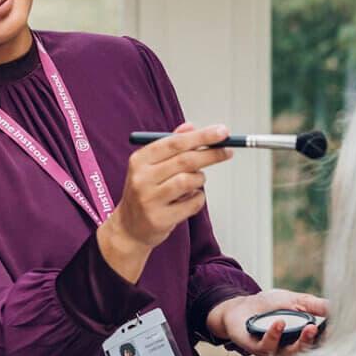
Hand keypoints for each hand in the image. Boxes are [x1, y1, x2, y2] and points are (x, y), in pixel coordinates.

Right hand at [97, 122, 232, 282]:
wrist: (129, 228)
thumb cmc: (145, 192)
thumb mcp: (150, 165)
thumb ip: (170, 145)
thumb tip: (191, 127)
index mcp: (139, 160)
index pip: (175, 142)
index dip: (201, 136)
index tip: (222, 132)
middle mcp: (142, 178)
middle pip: (185, 160)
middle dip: (211, 154)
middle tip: (227, 150)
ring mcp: (149, 200)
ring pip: (189, 181)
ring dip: (200, 179)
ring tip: (196, 181)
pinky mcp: (160, 219)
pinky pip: (192, 203)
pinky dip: (198, 198)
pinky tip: (190, 198)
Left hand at [206, 288, 328, 355]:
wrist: (240, 306)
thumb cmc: (268, 305)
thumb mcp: (294, 300)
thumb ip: (313, 305)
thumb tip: (335, 306)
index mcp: (299, 338)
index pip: (317, 343)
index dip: (326, 339)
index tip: (337, 331)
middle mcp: (288, 348)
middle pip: (306, 352)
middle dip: (316, 342)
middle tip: (324, 331)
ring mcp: (273, 349)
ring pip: (289, 353)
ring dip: (301, 342)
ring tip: (310, 327)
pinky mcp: (256, 347)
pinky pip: (267, 346)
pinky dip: (275, 335)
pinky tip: (280, 323)